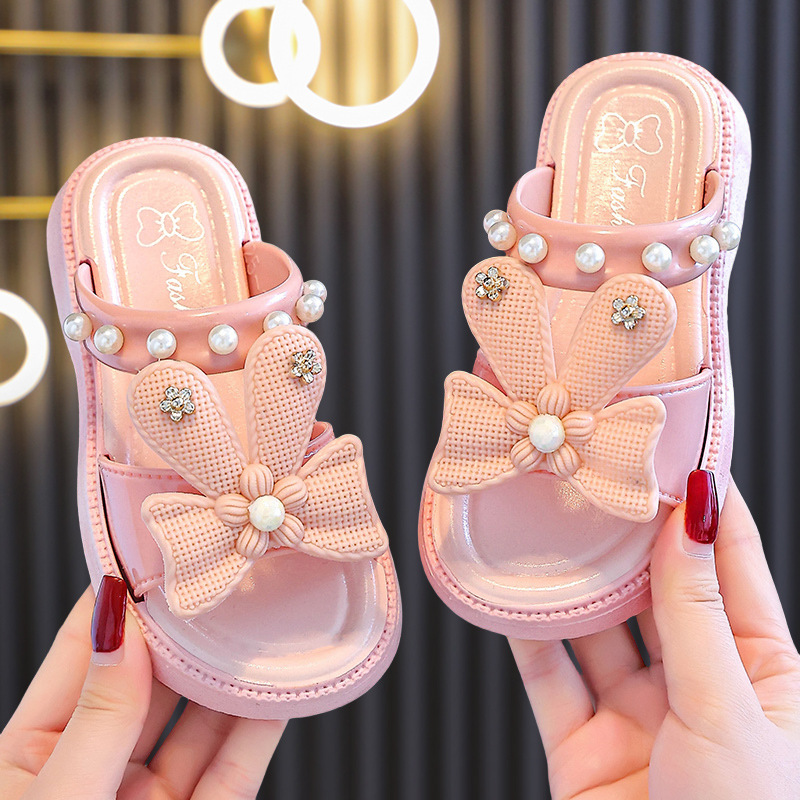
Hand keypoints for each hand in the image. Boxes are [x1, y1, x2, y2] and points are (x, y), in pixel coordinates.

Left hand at [0, 576, 284, 798]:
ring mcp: (149, 798)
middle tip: (224, 582)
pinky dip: (261, 729)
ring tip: (263, 624)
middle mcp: (98, 767)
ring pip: (200, 723)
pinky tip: (279, 691)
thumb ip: (100, 718)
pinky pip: (234, 769)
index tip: (156, 555)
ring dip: (233, 674)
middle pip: (152, 683)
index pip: (84, 656)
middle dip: (188, 633)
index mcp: (36, 756)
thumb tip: (121, 627)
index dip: (119, 603)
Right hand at [510, 471, 799, 798]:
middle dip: (630, 540)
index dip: (710, 511)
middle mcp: (700, 691)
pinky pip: (550, 679)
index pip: (733, 571)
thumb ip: (696, 614)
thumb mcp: (732, 713)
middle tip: (601, 481)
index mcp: (765, 678)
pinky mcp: (582, 748)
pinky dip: (529, 637)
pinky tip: (513, 594)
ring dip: (576, 583)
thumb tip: (689, 521)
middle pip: (658, 595)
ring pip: (600, 632)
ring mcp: (639, 719)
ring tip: (554, 523)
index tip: (683, 453)